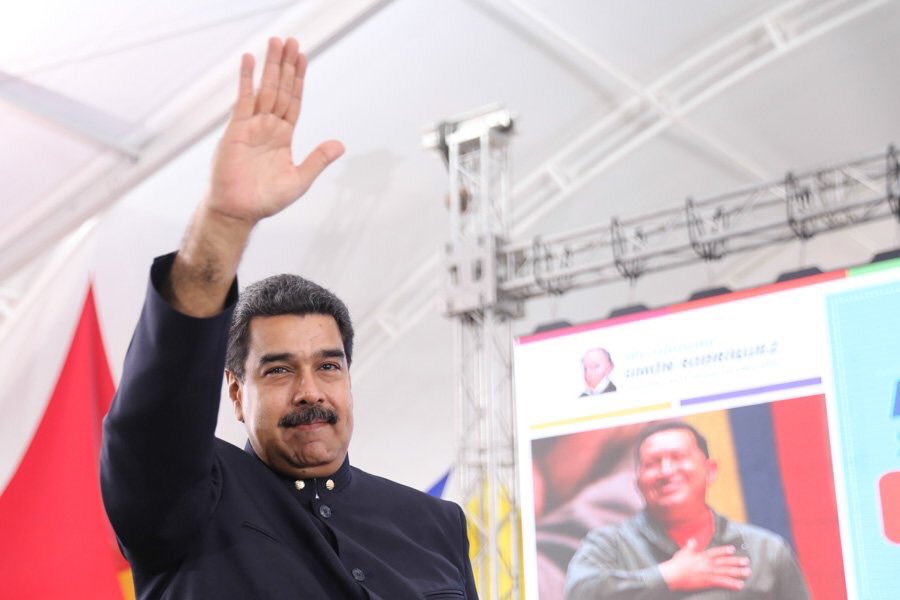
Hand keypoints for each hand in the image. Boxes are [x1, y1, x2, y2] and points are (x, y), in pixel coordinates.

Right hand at [206, 37, 343, 225]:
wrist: (239, 210)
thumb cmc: (265, 200)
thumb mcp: (299, 180)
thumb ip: (318, 159)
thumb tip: (340, 145)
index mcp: (283, 137)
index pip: (294, 101)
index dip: (299, 80)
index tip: (303, 58)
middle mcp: (268, 127)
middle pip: (280, 89)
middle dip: (286, 65)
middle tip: (290, 41)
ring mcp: (252, 126)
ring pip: (265, 89)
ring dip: (270, 66)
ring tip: (275, 43)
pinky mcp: (236, 129)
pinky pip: (243, 99)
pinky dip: (246, 79)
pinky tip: (249, 61)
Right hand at [658, 539, 750, 591]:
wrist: (673, 575)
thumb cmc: (677, 564)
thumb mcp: (683, 552)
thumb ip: (690, 546)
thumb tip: (692, 540)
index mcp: (702, 555)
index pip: (716, 552)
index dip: (725, 550)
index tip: (733, 549)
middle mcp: (708, 562)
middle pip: (725, 561)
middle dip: (737, 561)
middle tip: (747, 561)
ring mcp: (709, 572)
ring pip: (727, 571)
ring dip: (738, 572)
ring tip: (747, 572)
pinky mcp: (709, 581)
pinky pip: (723, 582)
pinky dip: (732, 583)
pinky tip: (739, 585)